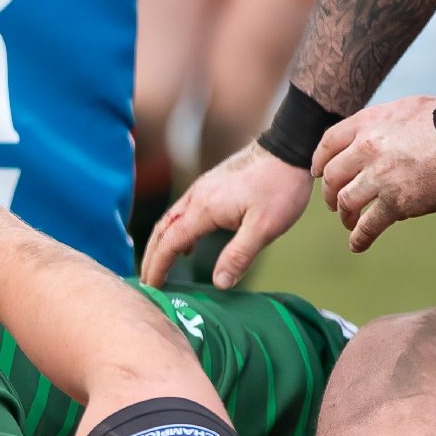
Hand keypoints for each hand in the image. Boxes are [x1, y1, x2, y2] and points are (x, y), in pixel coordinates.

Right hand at [138, 141, 311, 289]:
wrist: (288, 147)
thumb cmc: (279, 186)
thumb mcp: (265, 227)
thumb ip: (239, 256)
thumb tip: (219, 284)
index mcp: (203, 208)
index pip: (169, 243)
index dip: (157, 267)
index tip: (151, 287)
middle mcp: (196, 197)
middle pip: (162, 230)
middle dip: (151, 257)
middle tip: (146, 282)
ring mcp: (203, 189)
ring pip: (170, 220)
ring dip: (162, 244)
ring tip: (161, 267)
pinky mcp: (211, 185)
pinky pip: (184, 212)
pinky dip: (177, 232)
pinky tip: (189, 246)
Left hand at [312, 96, 435, 252]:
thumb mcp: (407, 107)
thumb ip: (383, 122)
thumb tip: (375, 134)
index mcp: (369, 124)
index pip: (329, 143)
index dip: (320, 161)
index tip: (318, 173)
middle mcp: (368, 149)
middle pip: (332, 177)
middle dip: (329, 193)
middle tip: (334, 203)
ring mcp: (380, 177)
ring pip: (346, 202)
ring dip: (344, 216)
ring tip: (349, 223)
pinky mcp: (396, 202)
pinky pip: (368, 225)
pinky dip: (360, 238)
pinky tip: (357, 245)